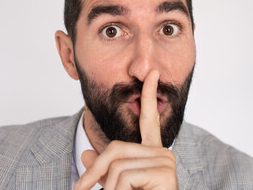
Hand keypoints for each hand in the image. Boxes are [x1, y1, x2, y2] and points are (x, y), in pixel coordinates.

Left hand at [74, 70, 177, 189]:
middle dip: (94, 173)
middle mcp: (162, 152)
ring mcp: (165, 161)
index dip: (149, 96)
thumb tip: (86, 156)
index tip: (153, 74)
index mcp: (151, 152)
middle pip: (115, 148)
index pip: (149, 119)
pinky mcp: (165, 172)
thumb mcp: (113, 188)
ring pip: (116, 166)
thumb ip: (102, 171)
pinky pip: (124, 178)